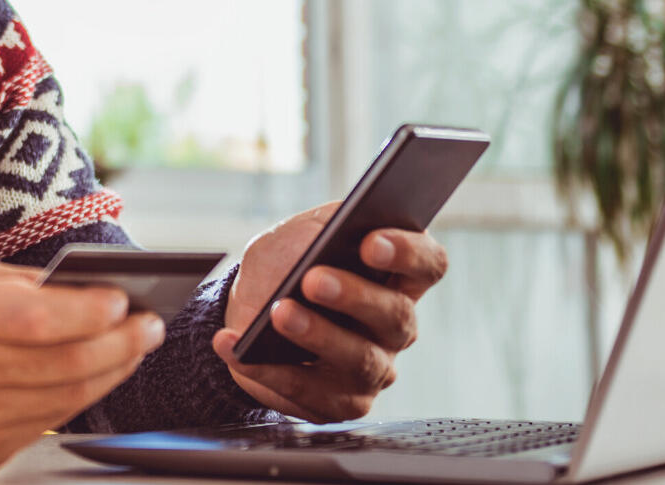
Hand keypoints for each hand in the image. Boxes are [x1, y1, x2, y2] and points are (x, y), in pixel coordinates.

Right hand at [0, 258, 163, 473]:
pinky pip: (50, 423)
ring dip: (112, 371)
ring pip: (65, 396)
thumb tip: (88, 290)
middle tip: (148, 326)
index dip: (89, 311)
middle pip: (63, 361)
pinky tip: (100, 375)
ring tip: (133, 347)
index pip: (37, 318)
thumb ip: (17, 283)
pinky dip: (83, 397)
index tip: (122, 300)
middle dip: (119, 341)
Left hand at [211, 202, 447, 421]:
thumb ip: (320, 230)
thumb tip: (326, 241)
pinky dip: (267, 371)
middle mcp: (396, 326)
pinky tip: (235, 346)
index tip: (370, 242)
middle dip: (354, 297)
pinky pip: (309, 394)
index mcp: (399, 275)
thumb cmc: (286, 264)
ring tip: (278, 314)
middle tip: (313, 279)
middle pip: (396, 315)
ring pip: (360, 360)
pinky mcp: (339, 403)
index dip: (408, 253)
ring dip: (316, 336)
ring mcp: (373, 368)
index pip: (429, 264)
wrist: (249, 306)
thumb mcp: (299, 232)